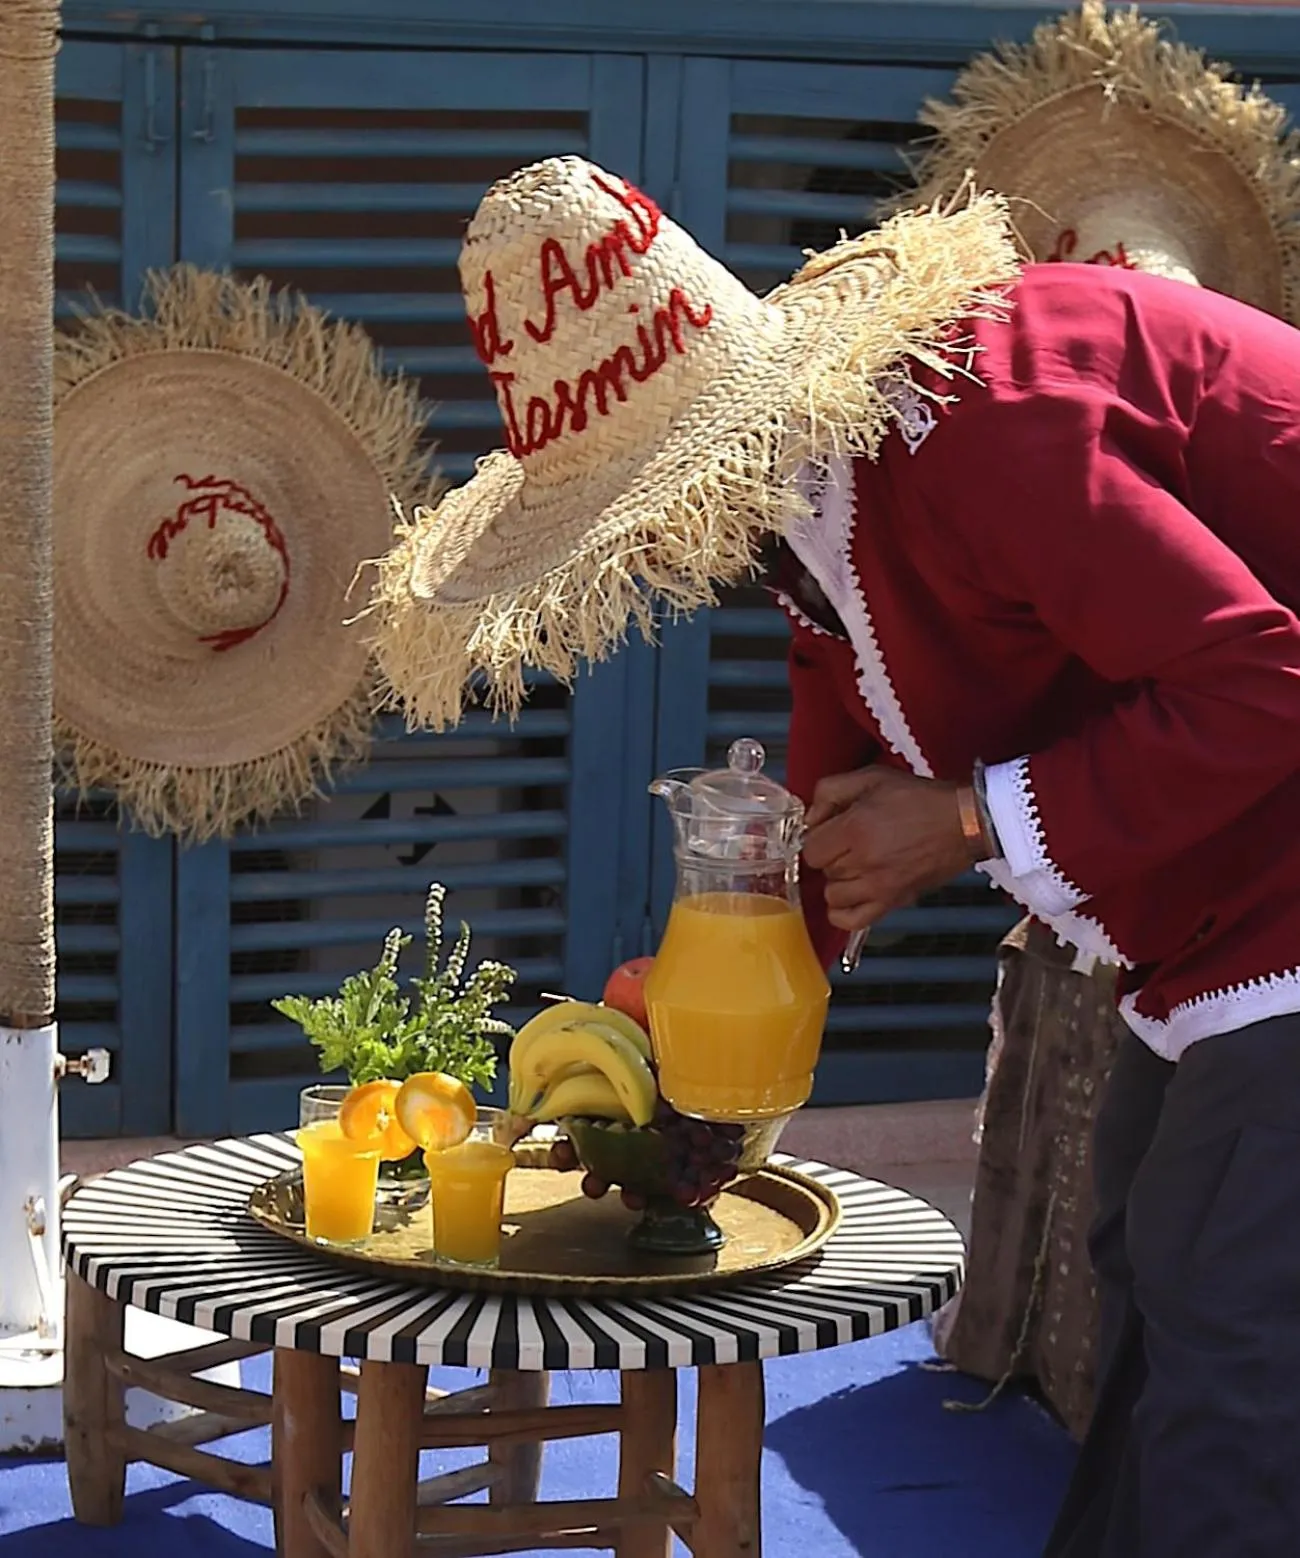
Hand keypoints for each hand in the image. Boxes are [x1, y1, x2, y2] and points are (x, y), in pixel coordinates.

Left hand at [802, 766, 975, 932]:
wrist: (963, 822)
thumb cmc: (921, 799)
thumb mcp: (871, 777)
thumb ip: (830, 792)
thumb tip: (810, 818)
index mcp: (855, 829)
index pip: (810, 849)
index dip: (819, 838)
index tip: (831, 831)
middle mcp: (864, 861)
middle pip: (823, 870)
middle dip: (833, 855)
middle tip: (851, 842)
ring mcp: (879, 887)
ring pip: (834, 896)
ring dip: (840, 881)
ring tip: (856, 866)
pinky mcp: (894, 902)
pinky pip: (851, 921)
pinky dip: (843, 912)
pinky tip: (851, 896)